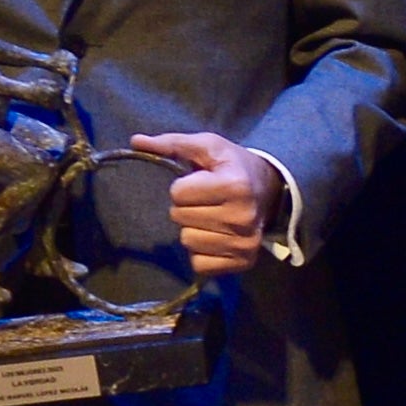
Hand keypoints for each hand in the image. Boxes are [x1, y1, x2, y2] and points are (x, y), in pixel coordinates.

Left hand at [130, 131, 273, 275]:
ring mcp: (245, 243)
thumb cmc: (232, 167)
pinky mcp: (244, 262)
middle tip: (204, 202)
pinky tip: (214, 238)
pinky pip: (200, 265)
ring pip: (188, 242)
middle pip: (180, 218)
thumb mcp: (207, 147)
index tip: (199, 183)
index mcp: (235, 185)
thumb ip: (172, 143)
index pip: (178, 194)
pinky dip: (201, 253)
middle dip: (186, 208)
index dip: (183, 187)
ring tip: (208, 219)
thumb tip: (135, 141)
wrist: (270, 191)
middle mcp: (243, 216)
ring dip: (192, 230)